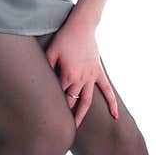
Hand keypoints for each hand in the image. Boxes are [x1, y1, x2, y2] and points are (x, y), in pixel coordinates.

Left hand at [43, 7, 118, 128]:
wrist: (82, 25)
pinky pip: (107, 90)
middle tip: (56, 128)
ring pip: (87, 101)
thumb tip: (40, 80)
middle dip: (64, 114)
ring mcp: (91, 77)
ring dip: (81, 115)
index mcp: (68, 75)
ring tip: (76, 128)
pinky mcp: (98, 72)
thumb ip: (46, 67)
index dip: (52, 104)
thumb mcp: (50, 51)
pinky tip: (115, 116)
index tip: (44, 113)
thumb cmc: (64, 37)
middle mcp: (81, 79)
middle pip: (71, 101)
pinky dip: (112, 103)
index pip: (58, 95)